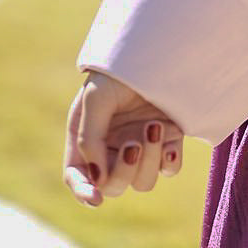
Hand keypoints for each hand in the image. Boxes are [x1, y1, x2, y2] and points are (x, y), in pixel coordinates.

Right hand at [63, 70, 184, 205]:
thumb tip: (98, 180)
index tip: (96, 199)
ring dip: (149, 161)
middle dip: (124, 170)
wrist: (156, 48)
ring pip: (143, 181)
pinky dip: (169, 160)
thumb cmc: (118, 71)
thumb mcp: (95, 99)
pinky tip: (170, 142)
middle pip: (113, 186)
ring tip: (154, 126)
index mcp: (86, 138)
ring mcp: (141, 146)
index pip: (77, 176)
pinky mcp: (167, 140)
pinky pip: (169, 168)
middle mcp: (113, 148)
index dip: (83, 192)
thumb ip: (89, 140)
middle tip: (135, 142)